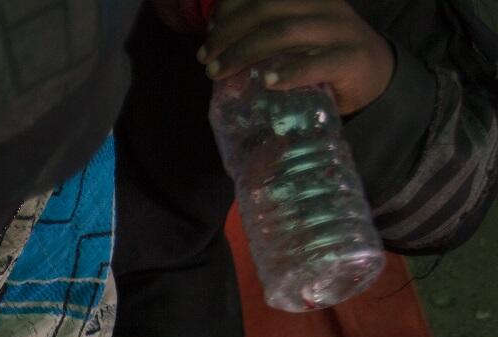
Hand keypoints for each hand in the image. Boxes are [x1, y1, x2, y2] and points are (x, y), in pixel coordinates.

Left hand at [199, 0, 395, 116]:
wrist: (375, 74)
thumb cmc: (322, 54)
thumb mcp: (294, 35)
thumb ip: (265, 32)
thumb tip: (216, 43)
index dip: (230, 7)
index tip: (208, 30)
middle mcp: (323, 6)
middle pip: (268, 9)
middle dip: (229, 33)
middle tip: (206, 59)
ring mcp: (340, 30)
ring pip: (286, 32)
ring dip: (245, 52)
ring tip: (220, 71)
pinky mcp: (351, 59)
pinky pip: (319, 63)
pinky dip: (290, 73)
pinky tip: (267, 82)